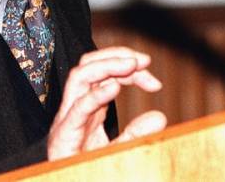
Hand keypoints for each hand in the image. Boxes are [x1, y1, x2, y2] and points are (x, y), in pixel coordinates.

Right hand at [47, 46, 166, 160]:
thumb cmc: (87, 168)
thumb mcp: (119, 149)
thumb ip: (137, 134)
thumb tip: (160, 117)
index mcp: (89, 106)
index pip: (107, 73)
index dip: (130, 69)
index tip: (154, 81)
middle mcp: (77, 105)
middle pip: (90, 64)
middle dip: (116, 56)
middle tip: (143, 60)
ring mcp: (69, 117)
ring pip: (80, 76)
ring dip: (106, 65)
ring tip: (130, 65)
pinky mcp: (65, 132)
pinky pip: (77, 107)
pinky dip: (95, 95)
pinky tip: (114, 88)